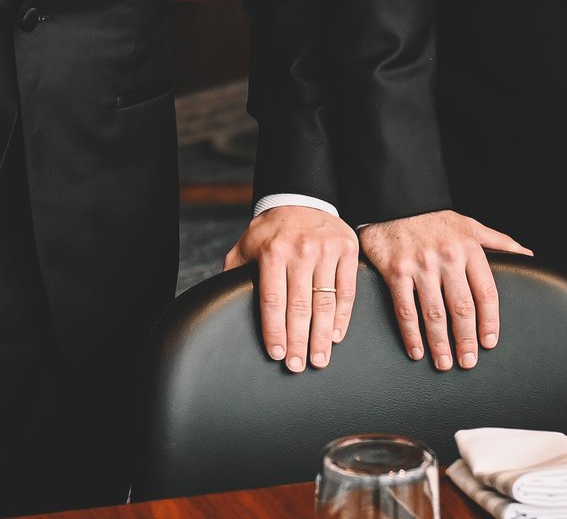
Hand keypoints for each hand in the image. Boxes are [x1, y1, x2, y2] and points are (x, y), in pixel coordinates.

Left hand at [224, 205, 359, 372]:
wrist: (301, 199)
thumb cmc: (271, 230)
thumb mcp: (246, 245)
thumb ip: (234, 273)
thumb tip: (219, 301)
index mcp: (273, 252)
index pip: (273, 301)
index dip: (275, 331)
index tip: (276, 354)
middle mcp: (301, 251)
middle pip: (300, 307)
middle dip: (298, 342)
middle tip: (297, 366)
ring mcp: (326, 250)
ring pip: (325, 303)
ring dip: (322, 336)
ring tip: (319, 359)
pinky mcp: (347, 250)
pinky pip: (347, 291)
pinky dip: (342, 317)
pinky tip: (335, 335)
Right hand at [359, 210, 530, 371]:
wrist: (395, 201)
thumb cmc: (434, 218)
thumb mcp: (470, 225)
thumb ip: (499, 242)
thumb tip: (528, 255)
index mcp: (468, 248)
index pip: (486, 292)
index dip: (490, 321)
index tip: (489, 342)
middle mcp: (447, 257)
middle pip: (462, 308)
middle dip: (466, 339)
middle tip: (468, 361)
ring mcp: (420, 265)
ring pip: (434, 314)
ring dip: (440, 343)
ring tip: (445, 363)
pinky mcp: (396, 271)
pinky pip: (405, 309)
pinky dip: (411, 334)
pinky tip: (417, 350)